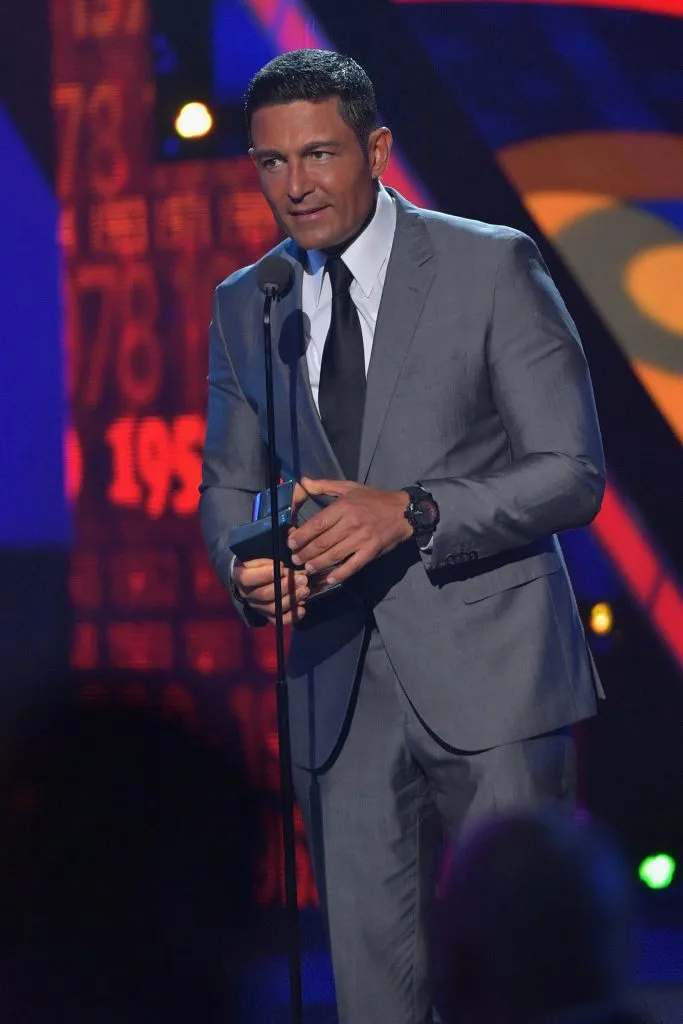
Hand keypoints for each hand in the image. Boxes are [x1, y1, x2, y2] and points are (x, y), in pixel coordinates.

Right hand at [231, 482, 311, 624]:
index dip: (265, 573)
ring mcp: (256, 601)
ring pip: (270, 607)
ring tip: (306, 589)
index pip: (247, 574)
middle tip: (302, 579)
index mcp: (241, 567)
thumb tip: (303, 487)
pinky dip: (290, 616)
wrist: (257, 565)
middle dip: (283, 587)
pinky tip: (303, 609)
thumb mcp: (274, 526)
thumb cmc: (267, 544)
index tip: (283, 567)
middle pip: (261, 594)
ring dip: (289, 599)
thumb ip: (287, 509)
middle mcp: (245, 588)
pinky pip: (277, 619)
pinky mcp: (267, 612)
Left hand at [287, 478, 412, 585]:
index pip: (317, 524)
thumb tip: (303, 481)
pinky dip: (340, 574)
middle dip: (306, 553)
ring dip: (318, 564)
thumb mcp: (350, 487)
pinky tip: (329, 579)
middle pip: (323, 542)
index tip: (290, 543)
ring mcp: (362, 539)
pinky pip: (353, 565)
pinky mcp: (371, 551)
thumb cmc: (375, 499)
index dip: (302, 535)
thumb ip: (325, 485)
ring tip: (307, 569)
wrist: (404, 511)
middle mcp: (351, 523)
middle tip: (295, 560)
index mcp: (344, 507)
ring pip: (334, 555)